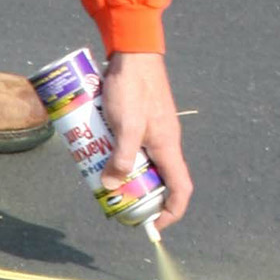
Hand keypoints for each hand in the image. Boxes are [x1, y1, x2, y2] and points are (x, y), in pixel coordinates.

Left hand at [99, 51, 192, 230]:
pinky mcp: (140, 120)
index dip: (171, 212)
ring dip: (126, 173)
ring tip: (101, 176)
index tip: (153, 225)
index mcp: (167, 147)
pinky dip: (119, 153)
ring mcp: (153, 131)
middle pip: (159, 180)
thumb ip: (121, 156)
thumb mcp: (124, 125)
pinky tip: (98, 149)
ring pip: (143, 162)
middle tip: (115, 201)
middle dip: (140, 194)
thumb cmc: (131, 88)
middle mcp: (165, 142)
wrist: (132, 54)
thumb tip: (112, 186)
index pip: (180, 189)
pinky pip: (132, 146)